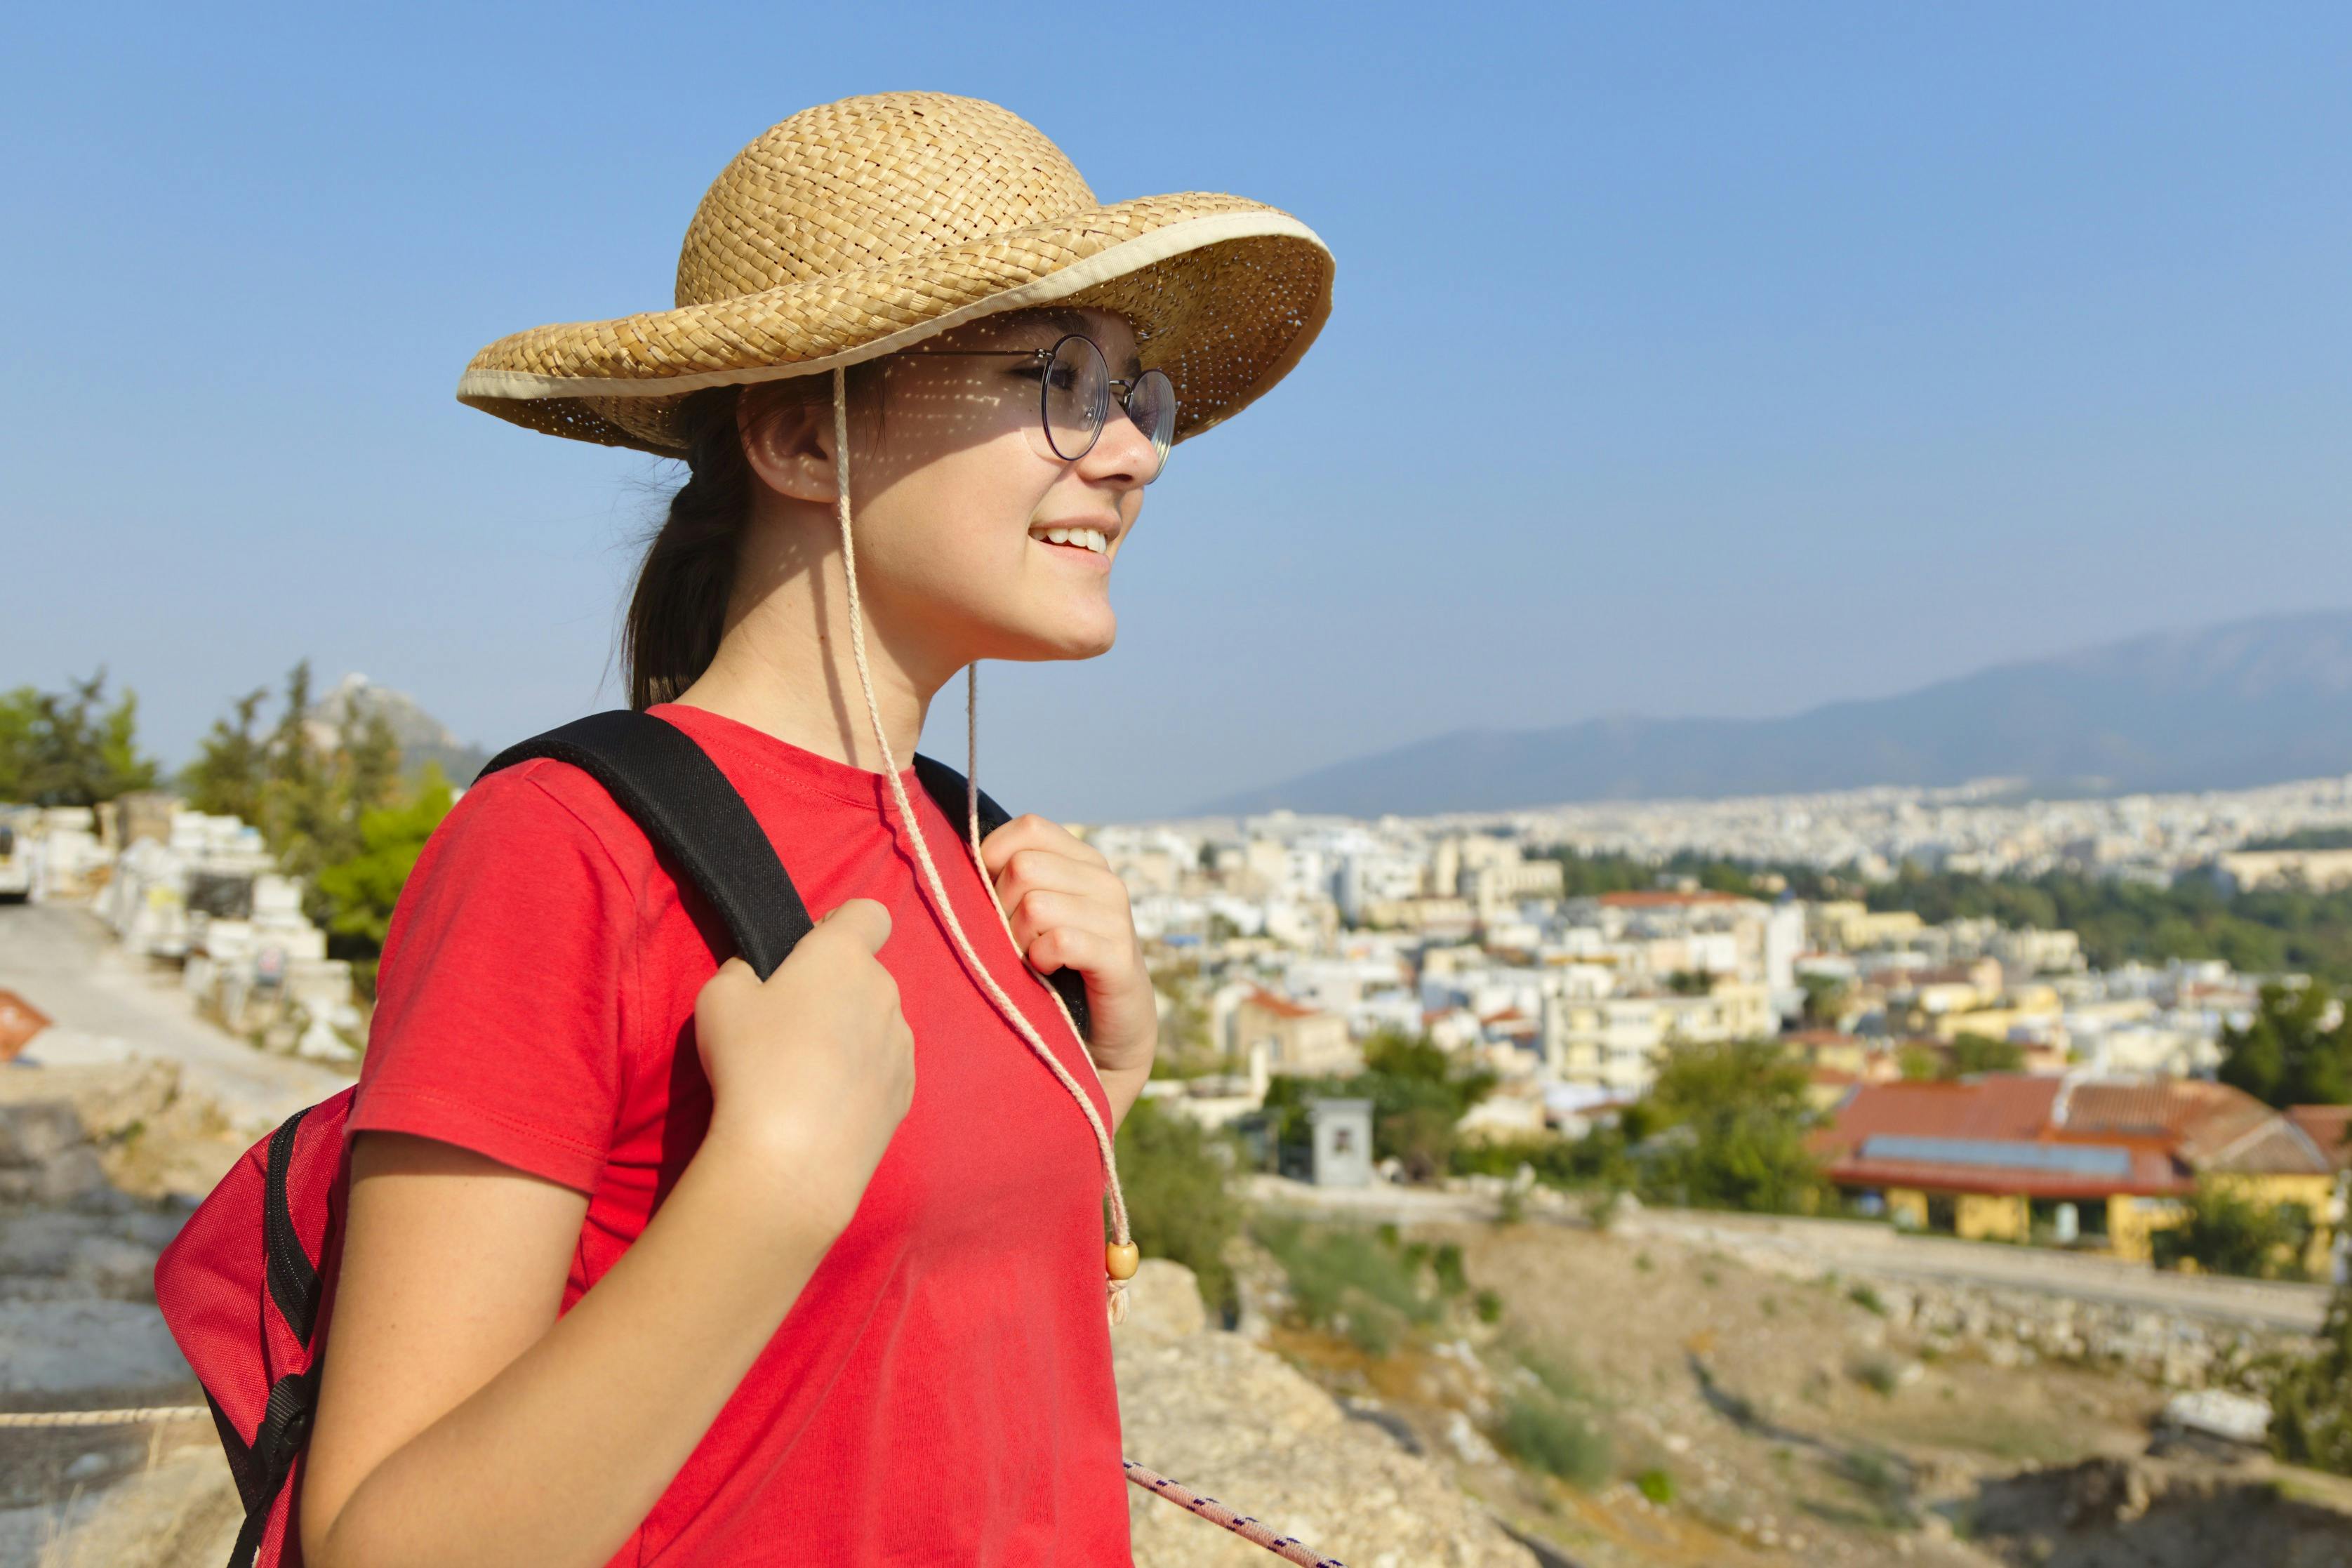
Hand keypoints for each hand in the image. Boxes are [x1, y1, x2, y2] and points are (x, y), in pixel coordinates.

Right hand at [692, 899, 914, 1233]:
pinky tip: (824, 1105)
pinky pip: (883, 1067)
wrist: (792, 1158)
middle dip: (834, 989)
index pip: (869, 914)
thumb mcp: (718, 998)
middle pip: (865, 975)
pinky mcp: (906, 1092)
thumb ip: (743, 971)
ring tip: (803, 1075)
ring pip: (876, 1023)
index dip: (841, 925)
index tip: (809, 953)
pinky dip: (860, 1077)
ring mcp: (902, 1044)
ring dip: (849, 1035)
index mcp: (844, 957)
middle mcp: (885, 991)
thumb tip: (757, 976)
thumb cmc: (752, 1063)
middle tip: (788, 1025)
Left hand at [980, 815, 1157, 1079]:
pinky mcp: (1119, 956)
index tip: (989, 896)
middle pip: (1023, 867)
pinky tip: (1046, 971)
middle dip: (1002, 908)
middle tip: (1012, 941)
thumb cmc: (1055, 969)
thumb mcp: (1032, 916)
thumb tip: (952, 858)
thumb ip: (1008, 882)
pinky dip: (1040, 960)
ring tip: (1029, 959)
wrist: (1108, 1033)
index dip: (994, 857)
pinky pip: (1059, 941)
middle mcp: (1104, 880)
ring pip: (1036, 905)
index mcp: (1083, 861)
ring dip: (1018, 941)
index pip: (1029, 828)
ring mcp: (1116, 916)